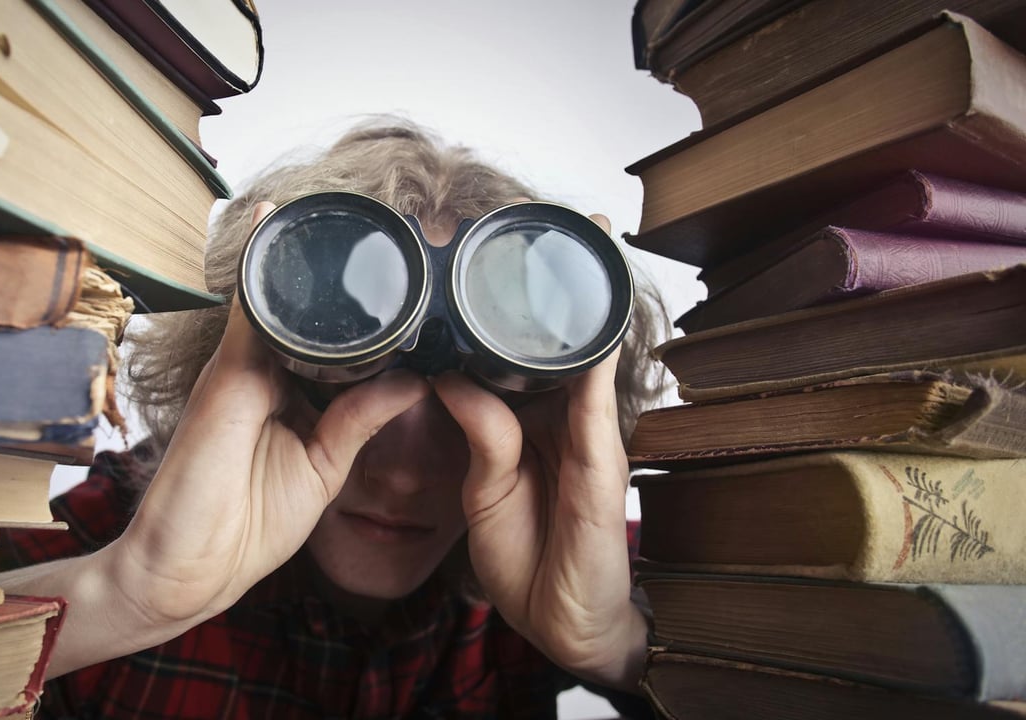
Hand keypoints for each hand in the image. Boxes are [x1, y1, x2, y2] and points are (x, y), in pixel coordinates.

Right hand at [103, 203, 430, 633]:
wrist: (187, 567)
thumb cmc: (247, 526)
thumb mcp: (322, 468)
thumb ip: (360, 420)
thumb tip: (415, 380)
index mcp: (289, 393)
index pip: (330, 339)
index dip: (363, 313)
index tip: (407, 279)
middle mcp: (263, 370)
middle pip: (306, 309)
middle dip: (338, 274)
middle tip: (392, 232)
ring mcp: (242, 366)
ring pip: (277, 297)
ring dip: (305, 258)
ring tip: (350, 211)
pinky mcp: (227, 372)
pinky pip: (248, 307)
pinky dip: (262, 267)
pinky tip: (279, 223)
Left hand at [432, 212, 647, 691]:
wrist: (562, 620)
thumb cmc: (526, 554)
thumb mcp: (486, 486)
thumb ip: (479, 430)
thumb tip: (449, 376)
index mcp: (530, 418)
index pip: (516, 349)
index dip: (506, 304)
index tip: (489, 250)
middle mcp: (562, 415)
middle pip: (558, 338)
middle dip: (555, 281)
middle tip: (546, 218)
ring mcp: (587, 434)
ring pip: (585, 354)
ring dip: (583, 299)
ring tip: (582, 237)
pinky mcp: (602, 461)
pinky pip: (596, 401)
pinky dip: (596, 357)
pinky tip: (592, 316)